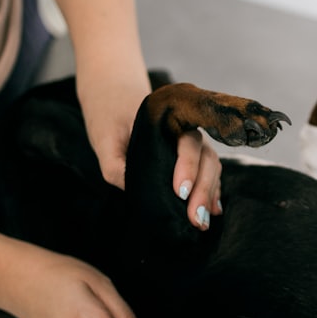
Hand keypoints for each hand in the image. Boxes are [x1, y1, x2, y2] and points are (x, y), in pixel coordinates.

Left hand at [78, 71, 222, 230]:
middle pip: (206, 157)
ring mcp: (190, 142)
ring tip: (202, 221)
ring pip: (211, 166)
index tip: (180, 192)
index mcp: (168, 120)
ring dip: (210, 194)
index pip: (187, 143)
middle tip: (196, 218)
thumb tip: (134, 192)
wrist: (112, 95)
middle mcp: (186, 129)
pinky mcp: (189, 154)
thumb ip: (114, 165)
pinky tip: (212, 210)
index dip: (188, 167)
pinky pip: (207, 170)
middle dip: (204, 189)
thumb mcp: (103, 140)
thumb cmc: (108, 115)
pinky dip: (212, 190)